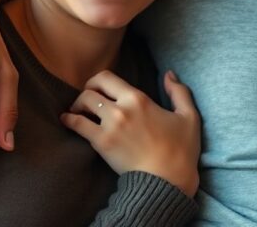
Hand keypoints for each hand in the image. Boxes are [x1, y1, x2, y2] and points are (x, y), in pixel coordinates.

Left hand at [62, 70, 200, 197]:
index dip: (97, 80)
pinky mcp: (102, 144)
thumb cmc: (180, 150)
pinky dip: (69, 121)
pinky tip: (67, 121)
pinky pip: (78, 125)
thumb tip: (168, 74)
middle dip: (85, 92)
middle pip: (90, 90)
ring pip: (82, 104)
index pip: (106, 77)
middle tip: (85, 101)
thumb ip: (179, 92)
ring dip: (76, 106)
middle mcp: (122, 109)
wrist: (167, 181)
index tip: (97, 88)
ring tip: (77, 112)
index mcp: (139, 99)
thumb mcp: (189, 117)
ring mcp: (110, 126)